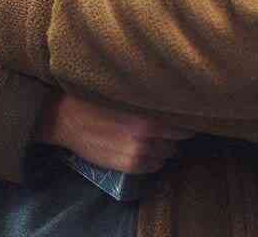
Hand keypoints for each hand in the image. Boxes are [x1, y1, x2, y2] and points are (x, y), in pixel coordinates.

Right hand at [35, 90, 194, 173]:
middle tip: (173, 121)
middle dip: (177, 130)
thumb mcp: (125, 90)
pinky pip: (154, 166)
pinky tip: (147, 147)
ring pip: (168, 153)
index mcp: (148, 112)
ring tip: (157, 135)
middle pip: (179, 137)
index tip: (190, 111)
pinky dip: (155, 158)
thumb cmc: (96, 97)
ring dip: (166, 145)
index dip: (188, 115)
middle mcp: (146, 135)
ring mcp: (138, 153)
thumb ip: (150, 95)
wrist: (67, 117)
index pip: (183, 120)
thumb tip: (175, 95)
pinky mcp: (128, 166)